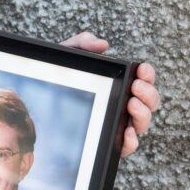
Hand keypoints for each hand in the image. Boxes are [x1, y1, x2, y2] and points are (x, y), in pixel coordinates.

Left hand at [60, 32, 159, 157]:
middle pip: (149, 103)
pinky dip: (131, 140)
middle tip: (135, 86)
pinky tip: (126, 131)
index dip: (148, 75)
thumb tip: (102, 44)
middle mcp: (124, 105)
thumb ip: (83, 44)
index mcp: (120, 85)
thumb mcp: (69, 57)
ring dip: (143, 113)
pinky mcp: (108, 142)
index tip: (142, 68)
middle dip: (149, 93)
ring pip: (142, 123)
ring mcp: (118, 124)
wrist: (39, 96)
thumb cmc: (61, 77)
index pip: (143, 81)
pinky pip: (126, 146)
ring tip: (132, 103)